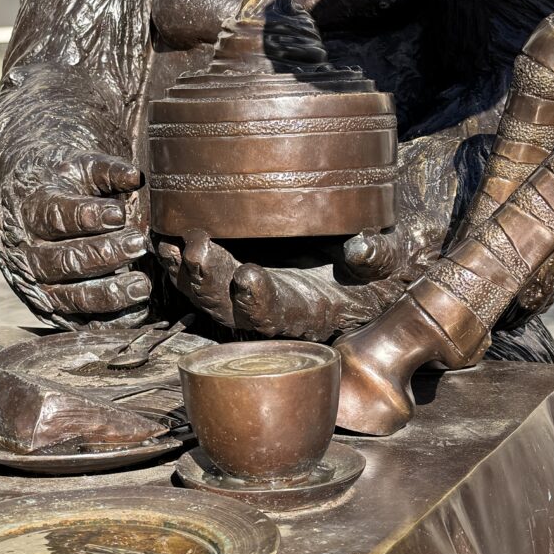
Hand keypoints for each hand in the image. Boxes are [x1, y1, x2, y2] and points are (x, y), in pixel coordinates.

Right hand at [0, 151, 150, 325]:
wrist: (22, 207)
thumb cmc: (60, 184)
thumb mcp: (76, 167)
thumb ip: (105, 170)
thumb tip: (136, 176)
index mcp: (31, 211)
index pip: (55, 217)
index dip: (87, 217)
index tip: (118, 213)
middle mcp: (27, 252)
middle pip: (65, 260)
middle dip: (105, 254)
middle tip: (140, 244)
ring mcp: (36, 284)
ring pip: (70, 295)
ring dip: (109, 293)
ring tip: (142, 285)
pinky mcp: (48, 307)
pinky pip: (77, 320)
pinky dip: (107, 320)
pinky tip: (135, 311)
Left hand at [155, 130, 466, 337]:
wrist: (361, 248)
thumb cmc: (377, 258)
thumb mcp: (393, 257)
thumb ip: (379, 255)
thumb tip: (360, 247)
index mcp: (308, 310)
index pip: (278, 317)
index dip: (260, 302)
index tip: (250, 276)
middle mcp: (270, 307)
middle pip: (229, 308)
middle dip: (209, 283)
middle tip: (197, 249)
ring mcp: (244, 292)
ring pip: (204, 294)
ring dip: (183, 274)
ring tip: (171, 245)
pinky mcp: (229, 271)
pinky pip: (194, 275)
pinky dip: (176, 260)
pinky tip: (161, 237)